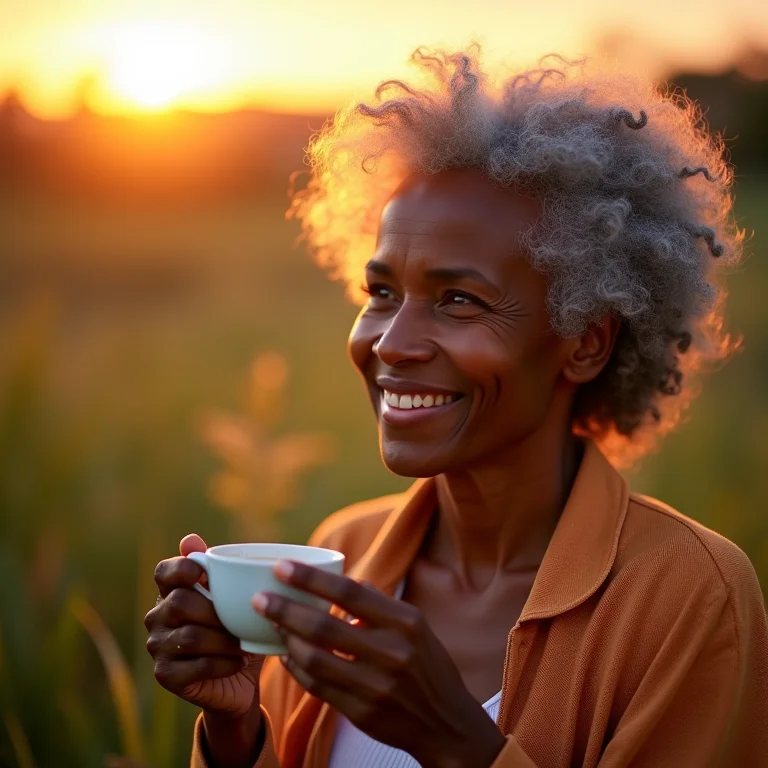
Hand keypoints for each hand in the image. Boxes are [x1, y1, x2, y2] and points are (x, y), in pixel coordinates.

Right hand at [144, 534, 264, 717]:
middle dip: (215, 611)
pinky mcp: (165, 675)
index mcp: (171, 591)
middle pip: (180, 603)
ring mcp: (157, 646)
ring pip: (191, 636)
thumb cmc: (237, 628)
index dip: (180, 568)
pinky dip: (224, 663)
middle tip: (241, 618)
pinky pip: (196, 666)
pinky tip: (238, 661)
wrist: (240, 678)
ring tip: (244, 643)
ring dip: (224, 640)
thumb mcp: (234, 597)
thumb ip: (217, 569)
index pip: (163, 572)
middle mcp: (157, 616)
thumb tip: (189, 539)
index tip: (203, 573)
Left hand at [252, 561, 506, 767]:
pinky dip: (297, 668)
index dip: (311, 579)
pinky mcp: (362, 712)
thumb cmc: (427, 664)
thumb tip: (347, 580)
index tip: (281, 568)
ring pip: (315, 658)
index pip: (349, 593)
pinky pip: (318, 686)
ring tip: (270, 623)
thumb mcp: (416, 626)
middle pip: (324, 627)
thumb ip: (380, 605)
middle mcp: (392, 653)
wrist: (446, 723)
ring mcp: (376, 686)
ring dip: (287, 638)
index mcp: (405, 623)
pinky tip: (287, 654)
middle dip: (285, 609)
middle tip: (259, 598)